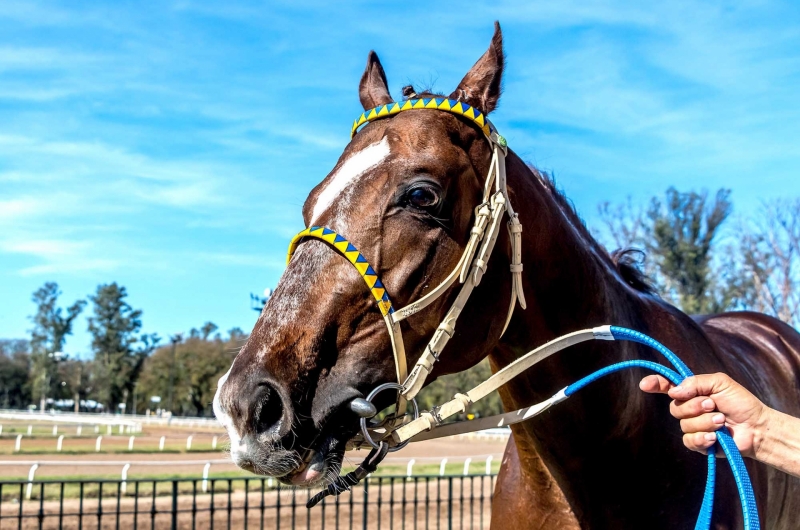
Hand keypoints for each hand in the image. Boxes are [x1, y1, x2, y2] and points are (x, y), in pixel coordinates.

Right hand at [640, 372, 768, 457]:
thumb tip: (674, 392)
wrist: (757, 428)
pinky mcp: (699, 443)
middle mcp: (689, 408)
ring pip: (684, 425)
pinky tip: (715, 437)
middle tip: (713, 405)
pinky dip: (702, 437)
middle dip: (694, 406)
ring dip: (705, 422)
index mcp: (692, 392)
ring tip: (722, 421)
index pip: (667, 387)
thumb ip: (696, 382)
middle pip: (674, 408)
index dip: (655, 384)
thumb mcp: (720, 383)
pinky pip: (689, 441)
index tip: (645, 385)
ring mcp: (693, 426)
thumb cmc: (741, 403)